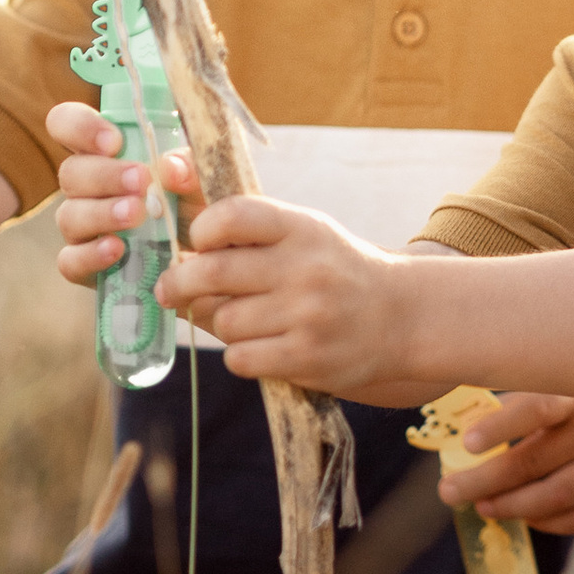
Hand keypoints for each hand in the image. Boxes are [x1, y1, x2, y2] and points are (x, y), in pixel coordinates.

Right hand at [48, 99, 200, 289]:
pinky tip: (117, 250)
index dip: (80, 127)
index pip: (67, 123)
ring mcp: (82, 227)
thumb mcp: (202, 176)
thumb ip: (190, 164)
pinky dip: (91, 255)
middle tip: (142, 180)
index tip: (114, 140)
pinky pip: (70, 261)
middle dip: (104, 174)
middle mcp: (86, 187)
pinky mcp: (84, 265)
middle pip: (70, 172)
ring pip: (69, 216)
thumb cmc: (196, 200)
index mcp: (104, 152)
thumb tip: (170, 168)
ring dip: (102, 213)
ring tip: (137, 215)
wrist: (210, 254)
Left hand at [155, 195, 429, 402]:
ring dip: (219, 322)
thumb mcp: (306, 234)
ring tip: (241, 319)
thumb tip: (176, 240)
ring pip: (223, 320)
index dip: (201, 230)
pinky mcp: (306, 358)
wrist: (402, 317)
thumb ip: (250, 231)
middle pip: (211, 273)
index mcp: (301, 228)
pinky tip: (260, 346)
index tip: (196, 243)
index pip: (231, 215)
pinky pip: (240, 358)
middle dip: (179, 282)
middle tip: (170, 289)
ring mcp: (307, 316)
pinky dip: (240, 354)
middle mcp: (305, 268)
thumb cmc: (337, 271)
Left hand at [438, 395, 573, 534]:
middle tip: (449, 491)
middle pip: (536, 461)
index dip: (501, 427)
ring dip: (512, 506)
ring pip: (556, 496)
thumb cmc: (570, 400)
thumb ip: (504, 407)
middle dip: (485, 480)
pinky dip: (545, 522)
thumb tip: (451, 433)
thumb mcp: (543, 388)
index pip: (537, 409)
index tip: (466, 444)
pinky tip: (522, 516)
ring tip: (481, 507)